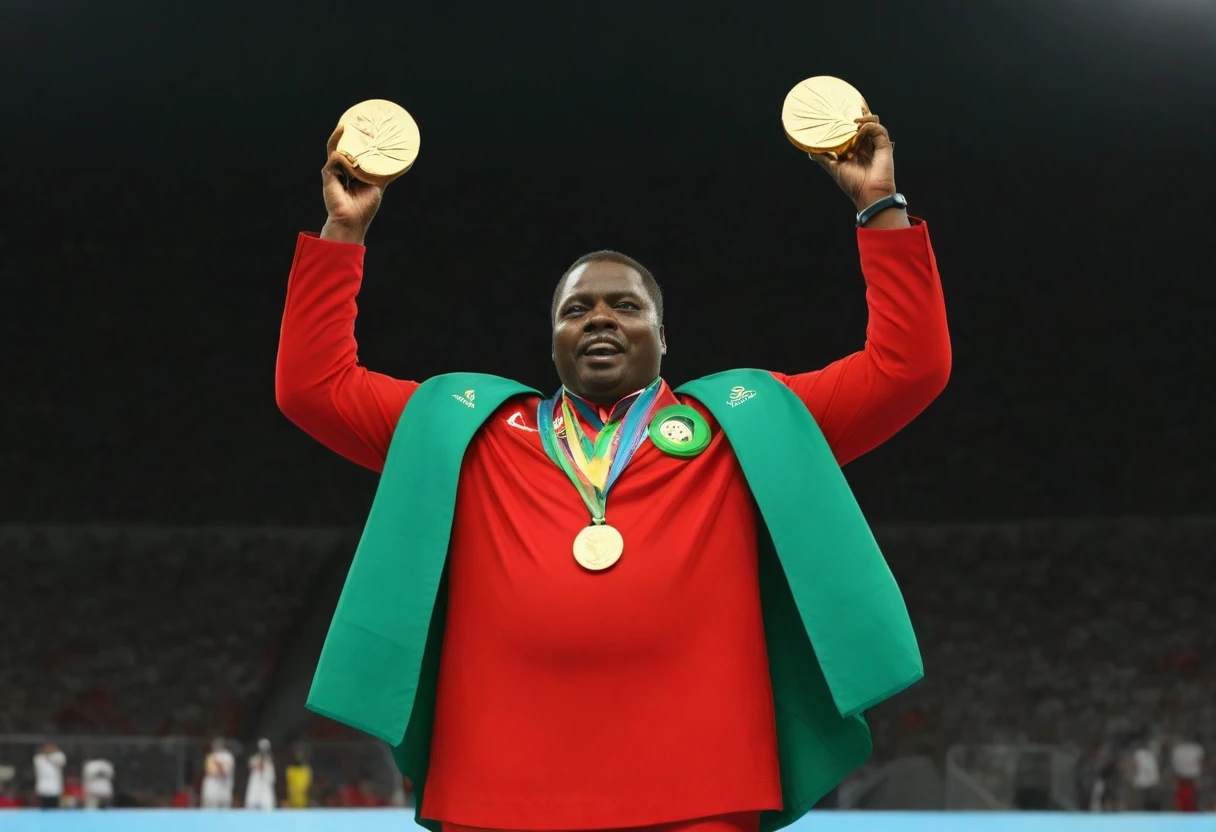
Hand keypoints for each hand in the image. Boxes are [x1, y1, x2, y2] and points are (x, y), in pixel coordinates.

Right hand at [321, 127, 384, 244]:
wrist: (353, 220)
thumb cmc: (364, 206)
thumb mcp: (378, 184)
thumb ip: (385, 172)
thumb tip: (403, 163)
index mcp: (351, 169)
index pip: (352, 148)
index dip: (357, 137)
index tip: (364, 124)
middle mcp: (340, 167)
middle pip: (342, 144)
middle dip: (348, 131)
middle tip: (357, 119)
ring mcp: (333, 170)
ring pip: (336, 148)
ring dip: (343, 137)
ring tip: (347, 126)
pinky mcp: (328, 174)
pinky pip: (335, 159)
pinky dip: (344, 156)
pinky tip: (352, 158)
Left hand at [811, 114, 896, 210]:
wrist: (868, 194)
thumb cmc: (852, 183)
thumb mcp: (833, 168)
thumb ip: (823, 158)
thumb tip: (810, 151)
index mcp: (856, 149)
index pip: (853, 130)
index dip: (848, 121)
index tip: (839, 112)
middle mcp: (867, 145)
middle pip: (864, 123)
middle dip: (857, 114)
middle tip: (847, 111)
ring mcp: (876, 144)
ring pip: (873, 122)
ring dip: (864, 119)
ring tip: (854, 121)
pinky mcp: (884, 145)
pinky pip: (878, 129)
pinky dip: (869, 126)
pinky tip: (859, 130)